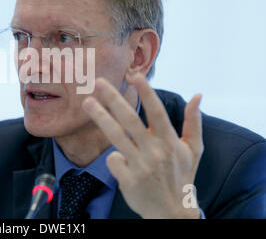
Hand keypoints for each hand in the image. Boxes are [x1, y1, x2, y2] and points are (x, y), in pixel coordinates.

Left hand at [82, 73, 202, 218]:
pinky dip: (114, 158)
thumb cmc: (181, 175)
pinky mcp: (128, 180)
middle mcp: (155, 152)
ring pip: (116, 136)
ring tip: (87, 103)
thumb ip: (193, 122)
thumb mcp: (193, 150)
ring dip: (101, 117)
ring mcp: (141, 167)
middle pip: (130, 120)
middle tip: (98, 82)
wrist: (171, 212)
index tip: (135, 75)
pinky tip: (122, 163)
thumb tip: (198, 95)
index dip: (146, 94)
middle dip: (114, 99)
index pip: (157, 113)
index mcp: (171, 142)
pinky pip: (113, 160)